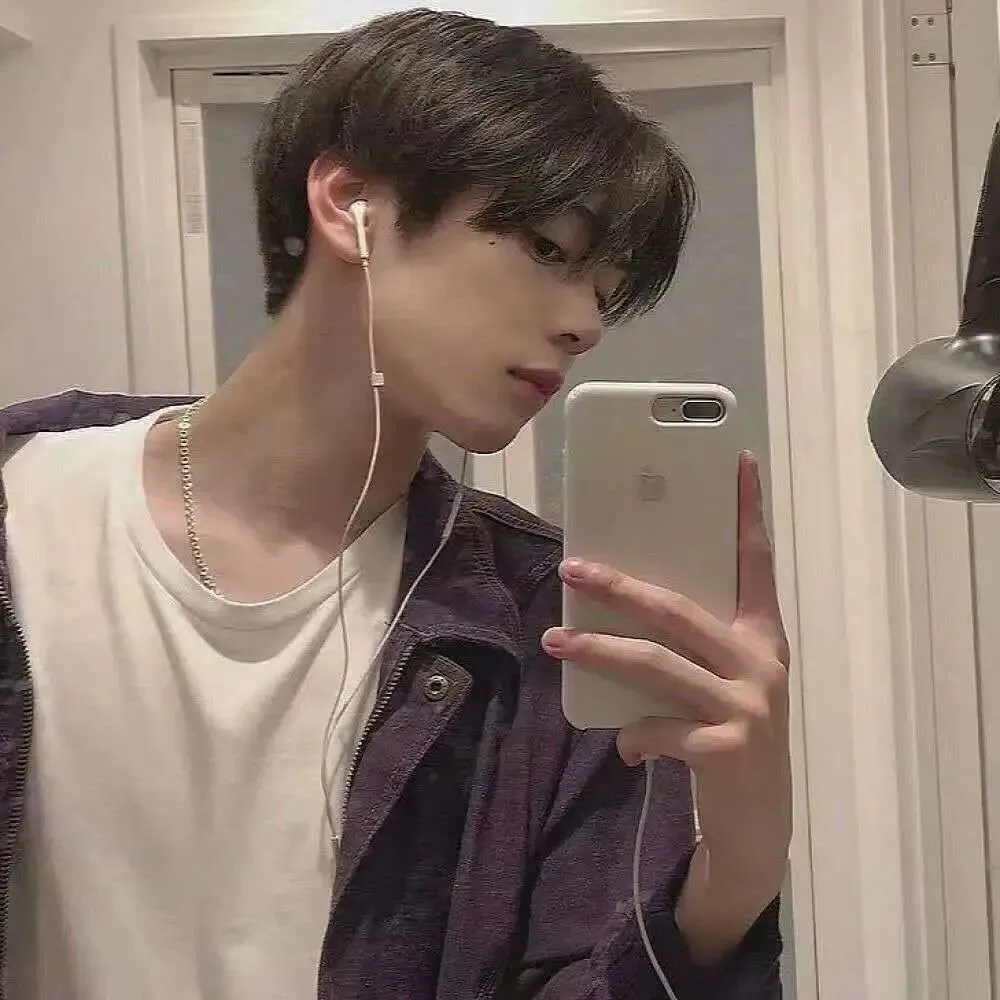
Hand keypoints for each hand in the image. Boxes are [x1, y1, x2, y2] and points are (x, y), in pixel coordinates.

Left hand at [541, 451, 790, 957]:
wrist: (758, 827)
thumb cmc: (729, 739)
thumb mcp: (721, 684)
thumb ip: (690, 648)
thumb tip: (617, 609)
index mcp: (761, 636)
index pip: (755, 562)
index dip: (747, 512)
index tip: (736, 461)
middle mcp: (760, 661)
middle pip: (678, 609)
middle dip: (619, 586)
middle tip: (571, 568)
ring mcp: (749, 705)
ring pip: (657, 663)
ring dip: (599, 650)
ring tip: (555, 641)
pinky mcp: (730, 748)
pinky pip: (659, 727)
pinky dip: (633, 734)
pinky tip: (624, 746)